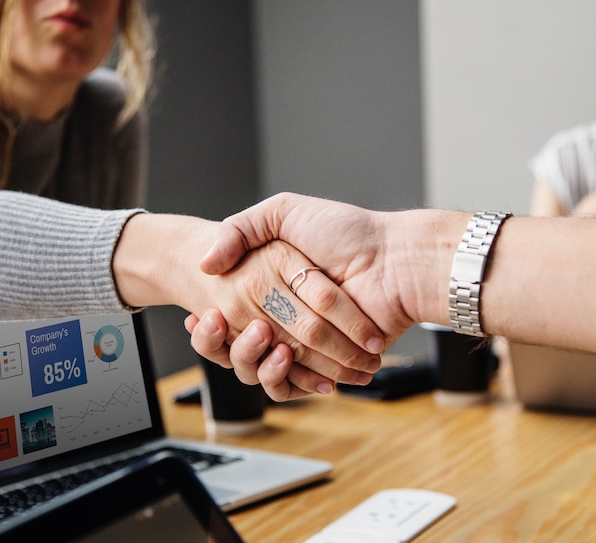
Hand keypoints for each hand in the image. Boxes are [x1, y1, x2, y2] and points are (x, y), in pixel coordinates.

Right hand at [113, 213, 384, 399]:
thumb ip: (240, 228)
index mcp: (271, 286)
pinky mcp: (325, 366)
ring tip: (256, 334)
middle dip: (222, 339)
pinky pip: (292, 384)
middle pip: (237, 344)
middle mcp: (284, 317)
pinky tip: (277, 356)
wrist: (395, 260)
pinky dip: (280, 378)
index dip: (209, 322)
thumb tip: (205, 262)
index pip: (227, 313)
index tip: (200, 315)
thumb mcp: (284, 212)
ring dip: (247, 358)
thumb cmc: (346, 231)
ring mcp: (304, 344)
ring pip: (258, 368)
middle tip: (215, 321)